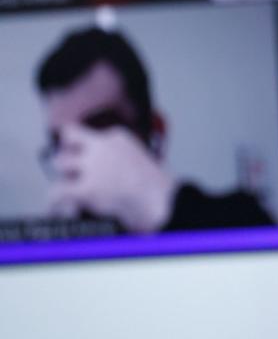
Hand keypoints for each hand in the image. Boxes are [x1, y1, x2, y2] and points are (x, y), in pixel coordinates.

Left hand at [47, 124, 176, 232]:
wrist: (162, 202)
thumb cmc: (158, 187)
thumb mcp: (139, 159)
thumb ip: (118, 158)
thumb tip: (101, 171)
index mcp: (117, 136)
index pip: (86, 132)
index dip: (80, 146)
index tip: (78, 153)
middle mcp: (102, 146)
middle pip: (67, 142)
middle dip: (67, 158)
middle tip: (70, 171)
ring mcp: (93, 166)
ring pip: (59, 163)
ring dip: (62, 175)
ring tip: (67, 188)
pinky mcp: (86, 188)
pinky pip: (58, 191)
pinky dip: (55, 200)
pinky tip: (56, 206)